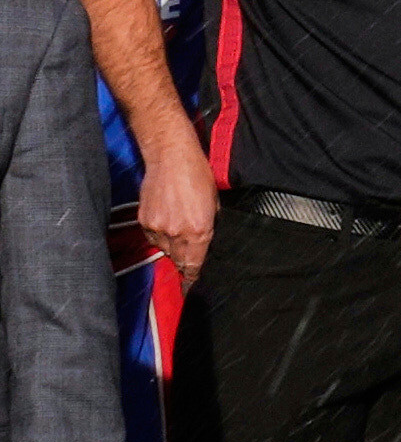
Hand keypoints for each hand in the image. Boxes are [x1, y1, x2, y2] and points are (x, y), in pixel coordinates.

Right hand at [133, 139, 211, 289]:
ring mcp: (158, 227)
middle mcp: (176, 233)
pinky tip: (166, 224)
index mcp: (198, 231)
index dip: (193, 275)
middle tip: (189, 257)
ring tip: (178, 233)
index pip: (194, 263)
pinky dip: (159, 236)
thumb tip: (204, 243)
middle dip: (184, 261)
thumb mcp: (214, 205)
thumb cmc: (198, 177)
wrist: (171, 159)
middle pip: (178, 259)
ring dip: (171, 247)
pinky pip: (152, 237)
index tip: (192, 282)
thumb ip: (209, 227)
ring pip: (164, 249)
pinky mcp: (144, 220)